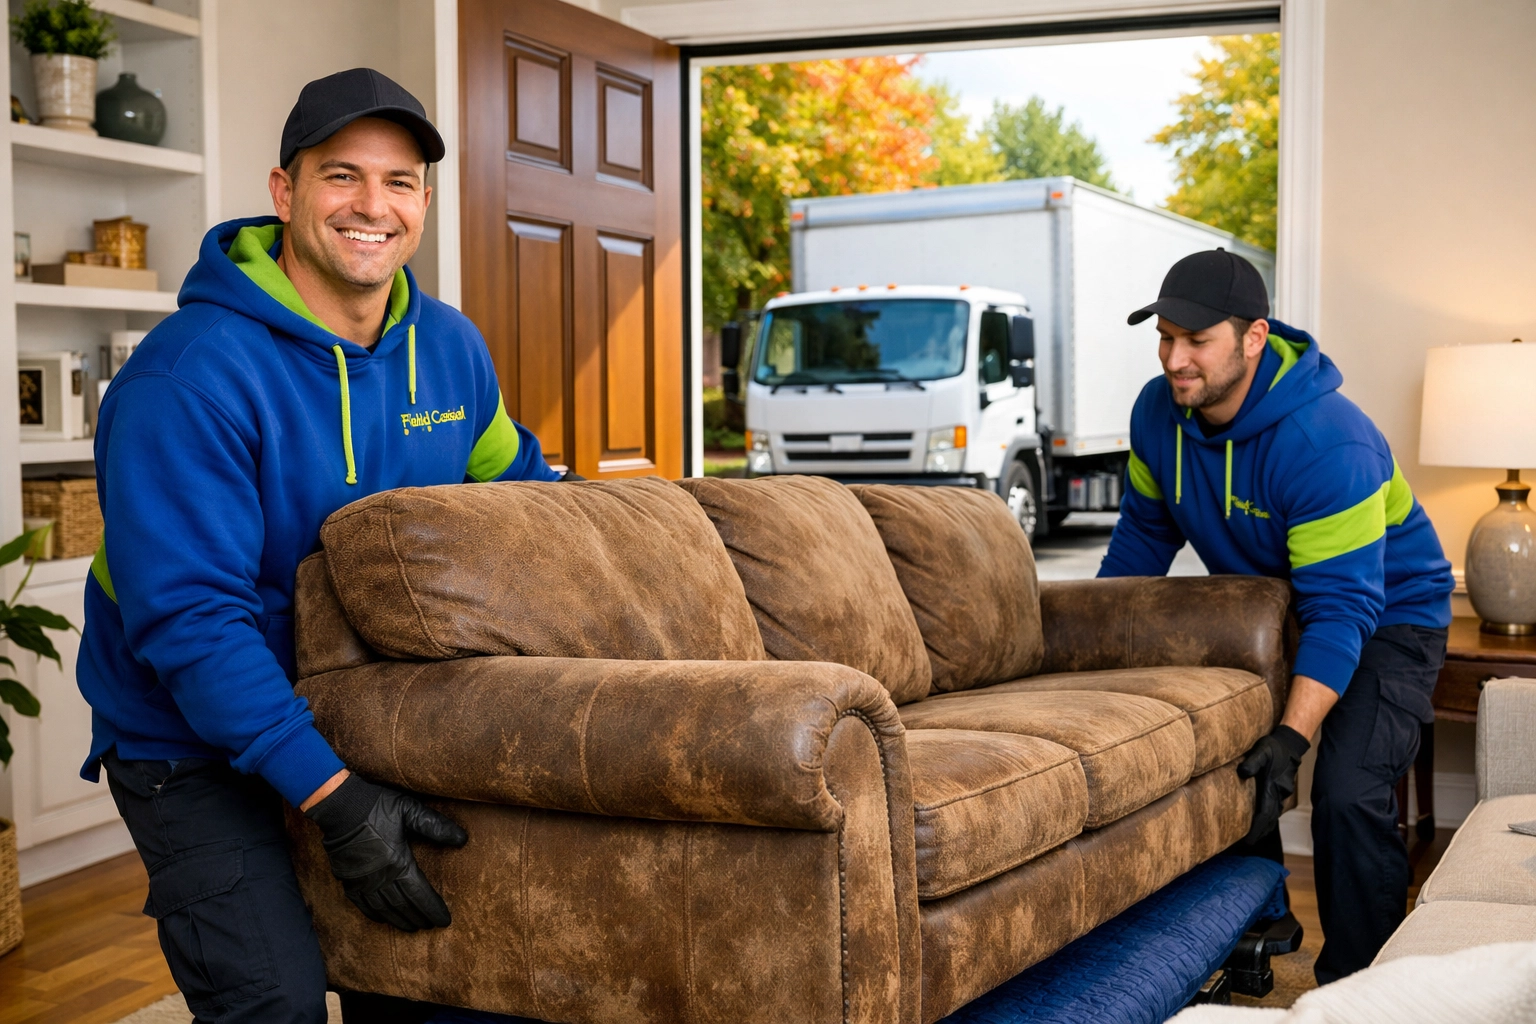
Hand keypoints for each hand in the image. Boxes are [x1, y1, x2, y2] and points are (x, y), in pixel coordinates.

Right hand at [304, 774, 467, 931]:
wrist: (339, 806)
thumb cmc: (377, 806)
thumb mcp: (411, 810)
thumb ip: (436, 826)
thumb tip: (463, 839)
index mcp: (398, 862)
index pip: (420, 894)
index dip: (433, 908)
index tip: (444, 920)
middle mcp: (380, 877)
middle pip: (404, 905)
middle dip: (419, 917)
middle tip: (431, 925)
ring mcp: (362, 881)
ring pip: (384, 909)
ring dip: (399, 920)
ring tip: (412, 927)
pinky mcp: (348, 880)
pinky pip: (362, 905)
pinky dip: (374, 914)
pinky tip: (383, 919)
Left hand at [1236, 725, 1310, 844]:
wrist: (1290, 744)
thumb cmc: (1274, 747)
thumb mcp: (1261, 751)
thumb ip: (1252, 762)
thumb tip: (1242, 773)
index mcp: (1272, 787)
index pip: (1264, 814)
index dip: (1257, 829)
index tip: (1248, 841)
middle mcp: (1278, 793)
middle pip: (1270, 820)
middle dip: (1260, 833)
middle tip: (1248, 844)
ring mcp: (1281, 793)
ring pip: (1274, 815)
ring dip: (1265, 827)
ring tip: (1254, 837)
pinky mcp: (1280, 790)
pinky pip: (1275, 808)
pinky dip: (1269, 818)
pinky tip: (1263, 821)